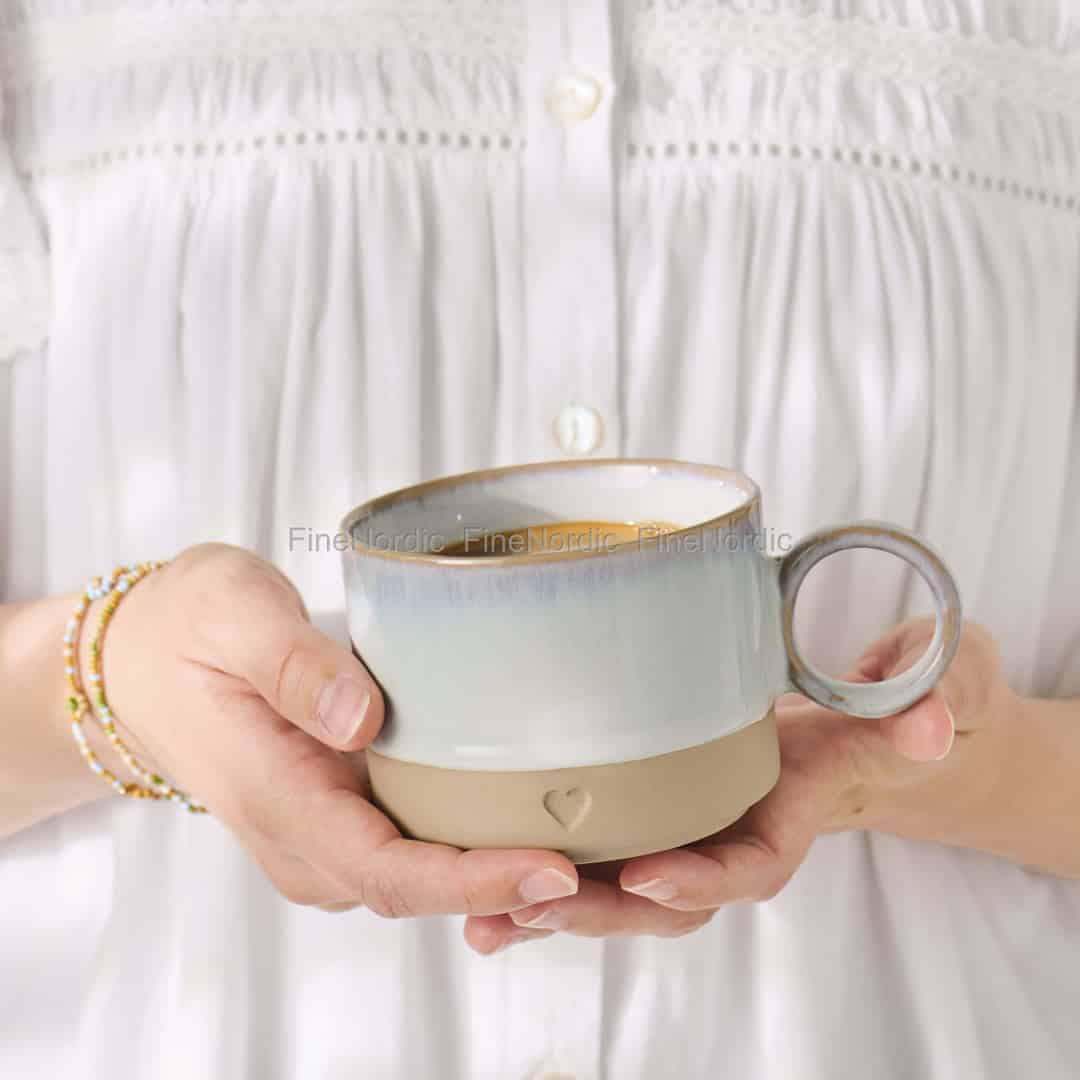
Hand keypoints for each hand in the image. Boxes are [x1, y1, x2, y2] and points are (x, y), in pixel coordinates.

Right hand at [95, 544, 577, 927]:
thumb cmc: (187, 630)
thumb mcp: (231, 615)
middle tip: (608, 858)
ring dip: (497, 872)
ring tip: (588, 842)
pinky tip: (528, 816)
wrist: (142, 661)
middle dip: (508, 887)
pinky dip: (470, 845)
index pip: (384, 868)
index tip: (553, 871)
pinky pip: (410, 845)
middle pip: (417, 888)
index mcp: (276, 794)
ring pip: (419, 876)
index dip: (473, 881)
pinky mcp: (336, 812)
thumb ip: (292, 666)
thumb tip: (362, 717)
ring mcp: (319, 832)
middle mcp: (302, 835)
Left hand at [465, 618, 1024, 952]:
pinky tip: (484, 906)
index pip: (749, 868)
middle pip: (663, 899)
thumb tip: (929, 729)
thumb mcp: (915, 703)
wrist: (844, 736)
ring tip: (485, 923)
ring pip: (617, 897)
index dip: (702, 880)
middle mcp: (726, 846)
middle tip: (534, 904)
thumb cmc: (875, 719)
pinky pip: (595, 870)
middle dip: (600, 909)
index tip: (649, 876)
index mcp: (786, 822)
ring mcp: (685, 843)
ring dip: (553, 913)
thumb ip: (924, 710)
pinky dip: (542, 890)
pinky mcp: (650, 827)